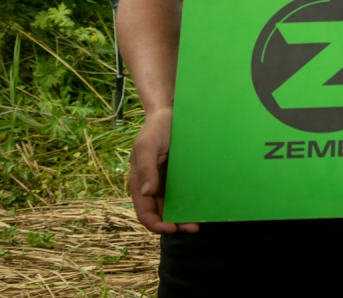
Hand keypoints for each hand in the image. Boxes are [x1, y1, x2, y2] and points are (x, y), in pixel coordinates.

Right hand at [128, 107, 197, 233]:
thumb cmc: (156, 128)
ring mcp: (167, 182)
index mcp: (139, 183)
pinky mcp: (181, 176)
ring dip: (184, 217)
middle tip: (193, 228)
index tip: (170, 228)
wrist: (170, 114)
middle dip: (174, 224)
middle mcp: (152, 186)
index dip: (155, 223)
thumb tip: (146, 192)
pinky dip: (191, 203)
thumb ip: (146, 167)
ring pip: (174, 206)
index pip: (144, 211)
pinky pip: (185, 193)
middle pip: (161, 213)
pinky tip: (203, 206)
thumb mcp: (148, 145)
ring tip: (199, 222)